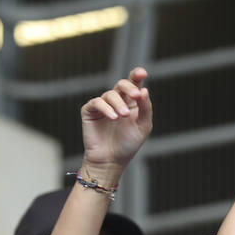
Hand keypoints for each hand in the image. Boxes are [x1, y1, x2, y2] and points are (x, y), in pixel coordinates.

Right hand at [80, 67, 152, 184]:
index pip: (134, 84)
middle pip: (122, 84)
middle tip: (135, 96)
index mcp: (131, 102)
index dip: (137, 75)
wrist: (111, 160)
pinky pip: (97, 102)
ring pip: (110, 94)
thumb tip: (144, 90)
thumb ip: (145, 108)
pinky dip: (106, 108)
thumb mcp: (143, 126)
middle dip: (129, 88)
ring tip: (123, 117)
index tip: (142, 73)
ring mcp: (103, 105)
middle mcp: (117, 101)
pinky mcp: (90, 111)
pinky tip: (113, 118)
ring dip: (118, 104)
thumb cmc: (128, 144)